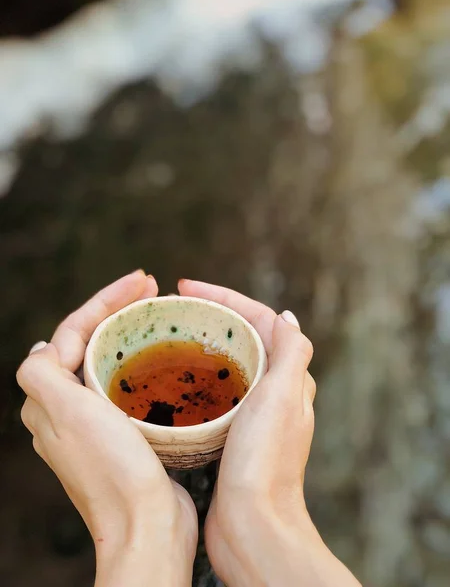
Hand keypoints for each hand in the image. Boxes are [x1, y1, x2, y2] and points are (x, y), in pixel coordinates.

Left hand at [17, 271, 197, 586]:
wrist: (147, 526)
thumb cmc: (112, 470)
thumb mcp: (67, 413)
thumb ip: (42, 373)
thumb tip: (46, 345)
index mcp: (49, 400)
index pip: (72, 331)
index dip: (105, 299)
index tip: (143, 280)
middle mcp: (66, 410)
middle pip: (89, 342)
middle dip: (118, 310)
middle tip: (153, 289)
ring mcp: (96, 423)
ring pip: (109, 362)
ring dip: (130, 334)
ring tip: (158, 316)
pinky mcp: (124, 435)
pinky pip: (128, 385)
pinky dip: (143, 363)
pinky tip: (165, 360)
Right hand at [179, 279, 360, 586]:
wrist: (252, 525)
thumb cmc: (265, 461)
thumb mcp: (282, 396)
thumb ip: (291, 352)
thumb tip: (286, 316)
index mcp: (289, 377)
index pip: (258, 319)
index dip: (224, 296)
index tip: (186, 287)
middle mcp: (275, 393)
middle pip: (241, 338)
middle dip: (210, 316)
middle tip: (175, 307)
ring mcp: (253, 414)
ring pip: (226, 364)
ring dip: (201, 344)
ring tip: (170, 335)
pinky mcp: (233, 435)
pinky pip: (214, 393)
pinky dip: (196, 378)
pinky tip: (173, 381)